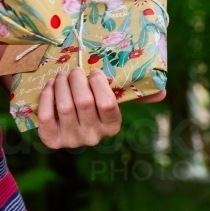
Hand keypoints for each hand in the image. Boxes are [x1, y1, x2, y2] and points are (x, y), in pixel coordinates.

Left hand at [36, 68, 165, 148]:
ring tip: (62, 76)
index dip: (98, 83)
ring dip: (61, 83)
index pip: (107, 104)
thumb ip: (136, 94)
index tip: (94, 73)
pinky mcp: (52, 140)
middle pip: (83, 101)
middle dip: (77, 78)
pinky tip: (50, 87)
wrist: (65, 120)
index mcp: (111, 125)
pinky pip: (46, 116)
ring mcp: (72, 140)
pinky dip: (46, 96)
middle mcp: (93, 137)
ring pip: (65, 105)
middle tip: (75, 71)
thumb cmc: (93, 103)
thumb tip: (163, 92)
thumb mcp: (113, 98)